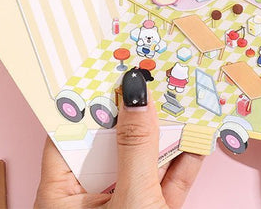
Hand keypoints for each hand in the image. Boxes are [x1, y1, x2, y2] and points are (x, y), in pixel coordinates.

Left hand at [35, 69, 203, 208]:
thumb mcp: (133, 200)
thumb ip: (136, 146)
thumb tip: (135, 91)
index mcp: (62, 195)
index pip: (69, 132)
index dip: (89, 98)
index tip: (108, 66)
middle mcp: (89, 198)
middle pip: (110, 141)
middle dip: (135, 110)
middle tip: (151, 74)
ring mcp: (124, 205)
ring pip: (142, 159)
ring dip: (164, 131)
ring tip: (179, 95)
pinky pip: (166, 181)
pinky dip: (183, 160)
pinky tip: (198, 135)